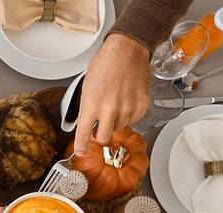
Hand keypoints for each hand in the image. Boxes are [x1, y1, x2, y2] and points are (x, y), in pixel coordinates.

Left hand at [74, 33, 150, 154]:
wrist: (127, 50)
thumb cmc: (105, 64)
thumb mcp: (87, 87)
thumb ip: (87, 108)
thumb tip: (87, 124)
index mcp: (91, 105)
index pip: (83, 134)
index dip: (81, 146)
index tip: (81, 152)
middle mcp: (109, 110)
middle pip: (103, 138)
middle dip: (99, 134)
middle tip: (99, 125)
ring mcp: (126, 109)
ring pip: (118, 129)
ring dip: (114, 122)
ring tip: (114, 103)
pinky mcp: (141, 107)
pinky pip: (132, 120)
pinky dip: (128, 115)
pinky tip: (125, 100)